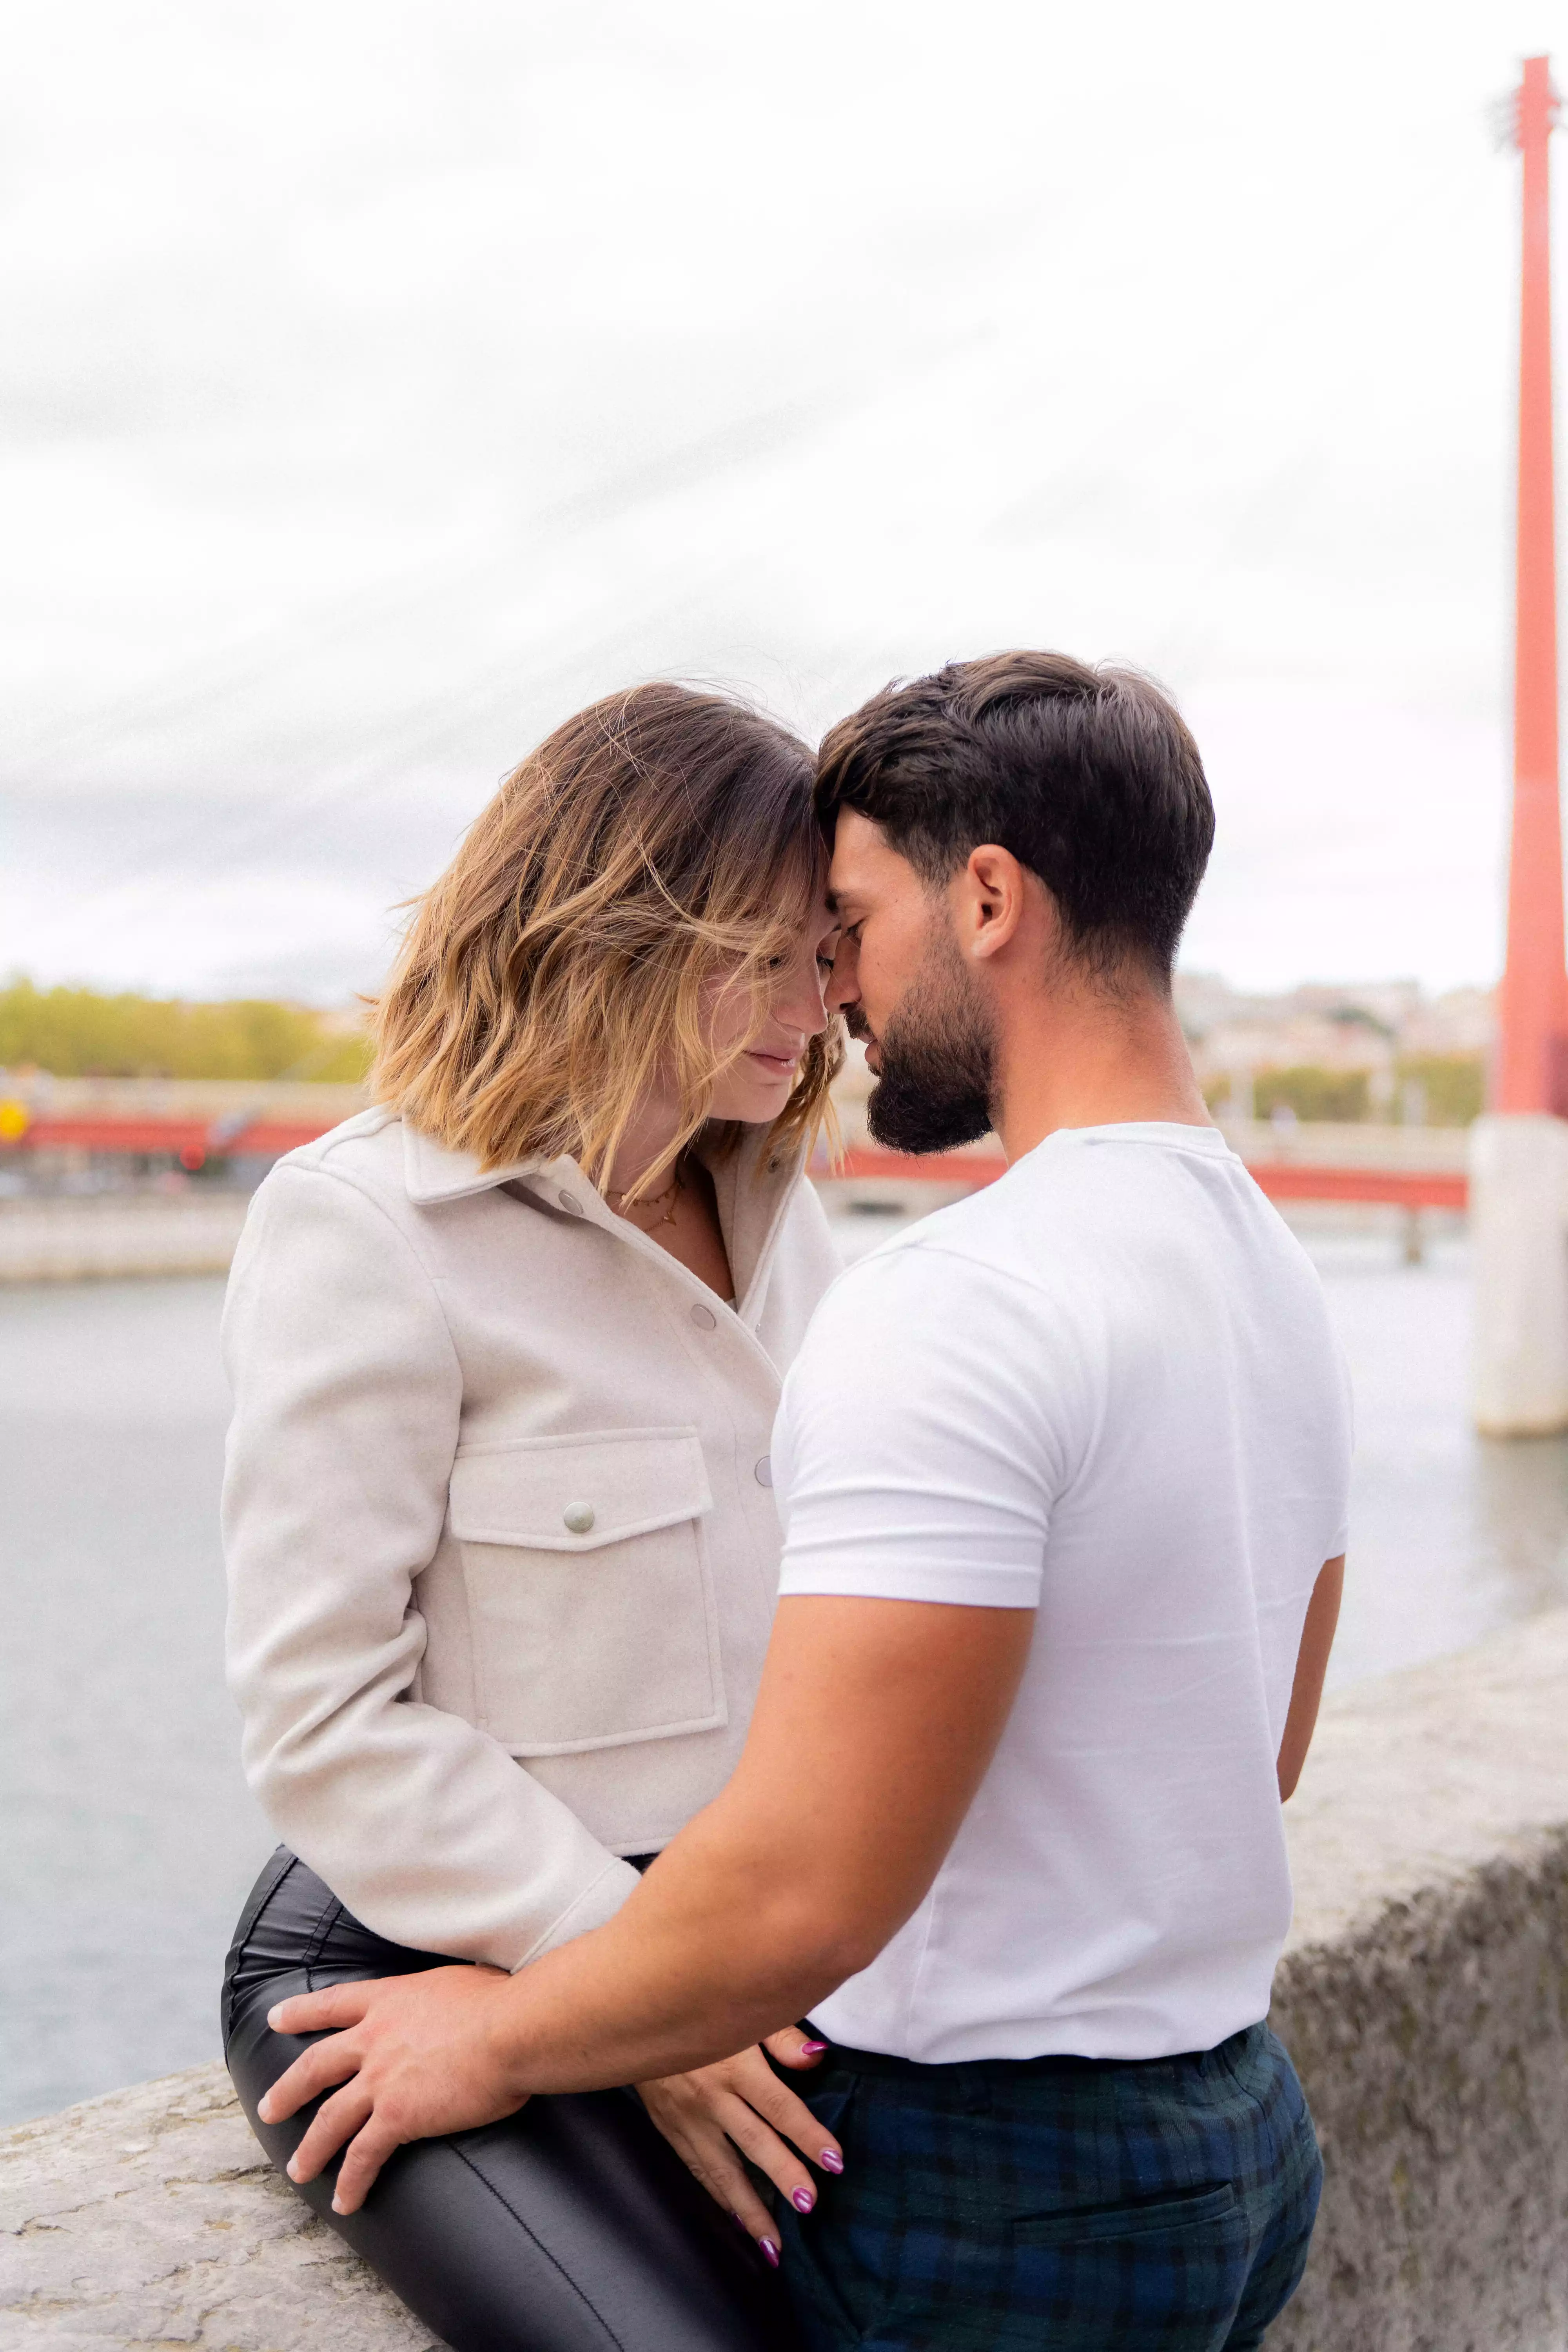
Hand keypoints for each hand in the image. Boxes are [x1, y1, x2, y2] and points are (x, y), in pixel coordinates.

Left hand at [257, 1965, 524, 2212]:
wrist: (511, 2030)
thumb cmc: (502, 2002)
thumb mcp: (462, 1982)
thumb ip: (447, 1994)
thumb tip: (467, 1992)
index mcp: (391, 2000)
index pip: (335, 2003)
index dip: (302, 2012)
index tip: (277, 2018)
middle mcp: (375, 2038)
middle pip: (316, 2065)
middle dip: (288, 2089)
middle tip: (268, 2107)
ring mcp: (381, 2079)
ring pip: (330, 2118)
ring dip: (311, 2147)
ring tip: (298, 2170)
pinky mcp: (397, 2117)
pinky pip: (363, 2155)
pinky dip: (351, 2181)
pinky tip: (345, 2200)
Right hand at [636, 2027, 842, 2260]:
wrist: (635, 2019)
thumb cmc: (702, 2012)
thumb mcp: (743, 2013)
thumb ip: (782, 2037)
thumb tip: (818, 2060)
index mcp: (735, 2065)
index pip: (779, 2106)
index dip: (808, 2134)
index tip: (834, 2161)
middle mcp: (711, 2098)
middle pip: (753, 2143)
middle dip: (783, 2175)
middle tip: (809, 2205)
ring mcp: (687, 2120)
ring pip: (721, 2171)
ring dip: (749, 2209)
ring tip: (773, 2245)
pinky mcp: (670, 2132)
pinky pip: (697, 2172)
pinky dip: (718, 2200)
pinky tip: (736, 2224)